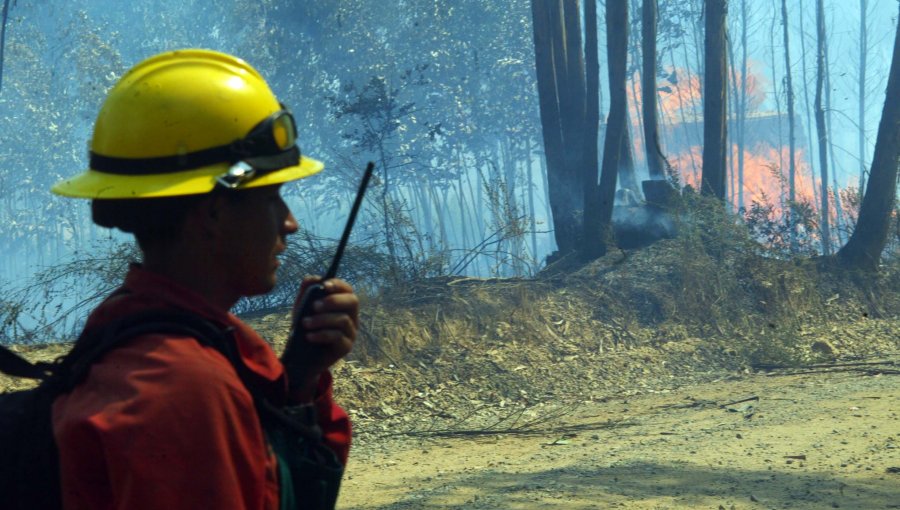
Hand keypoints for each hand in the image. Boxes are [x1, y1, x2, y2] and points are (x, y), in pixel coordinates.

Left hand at [285, 276, 358, 399]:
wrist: (301, 357)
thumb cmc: (305, 329)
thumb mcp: (302, 308)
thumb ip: (306, 291)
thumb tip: (313, 278)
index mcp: (342, 304)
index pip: (347, 289)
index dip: (338, 285)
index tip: (324, 286)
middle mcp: (351, 317)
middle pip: (353, 302)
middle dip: (333, 301)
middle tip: (314, 306)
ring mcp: (351, 332)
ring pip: (343, 319)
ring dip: (322, 320)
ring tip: (305, 323)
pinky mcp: (346, 347)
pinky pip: (338, 337)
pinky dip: (321, 334)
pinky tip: (309, 336)